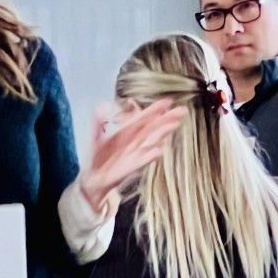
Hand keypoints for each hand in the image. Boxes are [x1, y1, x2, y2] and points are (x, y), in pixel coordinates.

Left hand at [80, 98, 186, 213]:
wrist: (94, 177)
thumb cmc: (96, 155)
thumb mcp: (95, 136)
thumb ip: (97, 121)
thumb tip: (101, 105)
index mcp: (126, 131)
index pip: (143, 117)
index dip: (155, 109)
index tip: (168, 101)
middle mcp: (134, 140)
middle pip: (153, 127)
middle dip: (167, 118)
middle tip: (182, 110)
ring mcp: (136, 152)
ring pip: (152, 140)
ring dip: (163, 133)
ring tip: (174, 124)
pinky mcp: (133, 165)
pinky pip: (143, 159)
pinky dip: (150, 155)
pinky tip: (158, 150)